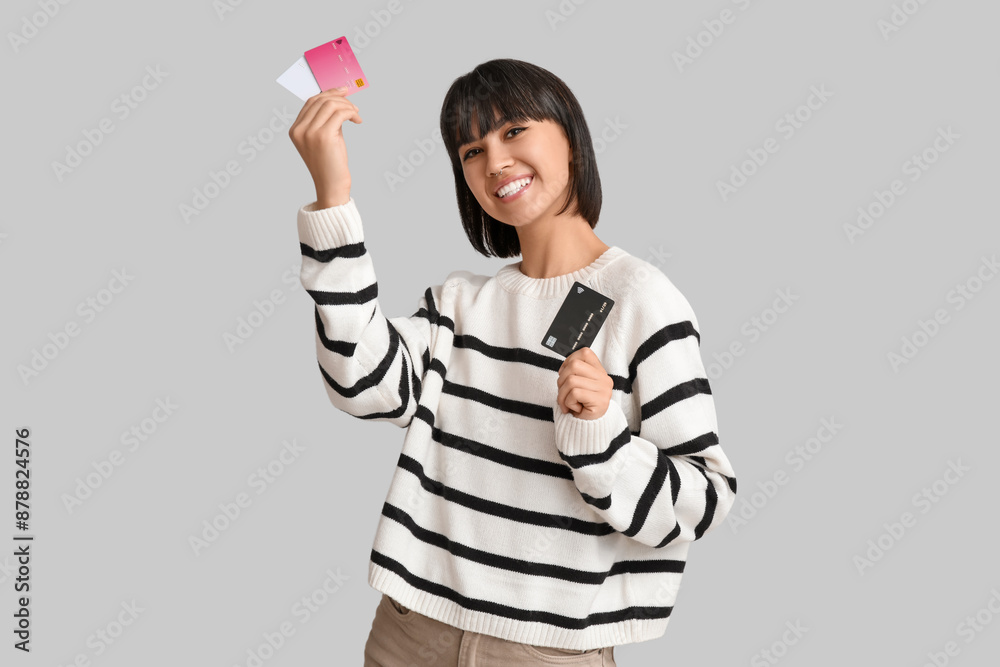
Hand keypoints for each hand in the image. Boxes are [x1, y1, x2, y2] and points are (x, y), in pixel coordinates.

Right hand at [288, 86, 362, 207]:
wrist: (331, 186)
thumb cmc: (330, 164)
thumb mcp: (324, 138)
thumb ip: (326, 120)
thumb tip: (338, 99)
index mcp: (295, 130)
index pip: (311, 102)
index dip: (328, 93)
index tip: (343, 92)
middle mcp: (299, 130)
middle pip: (320, 101)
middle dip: (340, 99)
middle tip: (353, 105)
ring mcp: (309, 133)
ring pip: (330, 105)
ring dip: (347, 106)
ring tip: (356, 115)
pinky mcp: (323, 136)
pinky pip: (340, 114)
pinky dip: (351, 113)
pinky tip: (357, 120)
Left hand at [556, 347, 612, 419]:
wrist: (590, 428)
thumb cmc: (580, 405)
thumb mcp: (577, 385)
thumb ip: (573, 373)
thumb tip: (562, 367)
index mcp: (599, 371)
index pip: (585, 353)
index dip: (569, 360)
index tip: (564, 373)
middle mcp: (604, 378)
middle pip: (574, 365)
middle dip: (561, 379)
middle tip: (562, 392)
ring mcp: (603, 389)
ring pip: (571, 380)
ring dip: (562, 394)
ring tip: (566, 404)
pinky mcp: (600, 401)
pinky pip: (574, 394)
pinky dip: (568, 402)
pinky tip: (574, 409)